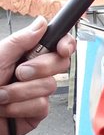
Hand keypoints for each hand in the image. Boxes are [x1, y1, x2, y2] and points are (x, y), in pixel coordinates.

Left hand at [0, 17, 75, 134]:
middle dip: (40, 68)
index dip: (66, 44)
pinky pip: (41, 106)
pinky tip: (7, 108)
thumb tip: (41, 23)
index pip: (57, 44)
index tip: (62, 49)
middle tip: (19, 73)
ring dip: (20, 92)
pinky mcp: (37, 111)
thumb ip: (20, 40)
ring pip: (49, 86)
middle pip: (60, 63)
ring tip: (2, 95)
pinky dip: (19, 107)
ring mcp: (38, 91)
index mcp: (27, 55)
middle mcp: (35, 72)